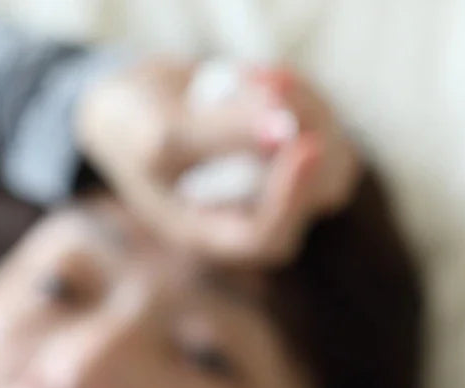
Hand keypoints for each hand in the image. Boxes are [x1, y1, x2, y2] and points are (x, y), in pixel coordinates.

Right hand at [75, 60, 360, 263]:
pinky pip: (322, 123)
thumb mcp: (160, 133)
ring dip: (309, 107)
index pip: (266, 237)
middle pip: (316, 194)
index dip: (291, 199)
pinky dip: (302, 93)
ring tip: (264, 73)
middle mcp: (249, 212)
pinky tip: (264, 73)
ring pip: (332, 156)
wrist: (132, 102)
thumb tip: (284, 129)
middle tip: (277, 85)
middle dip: (309, 133)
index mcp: (208, 232)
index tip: (303, 145)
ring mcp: (274, 179)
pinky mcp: (289, 144)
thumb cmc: (131, 128)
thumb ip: (217, 135)